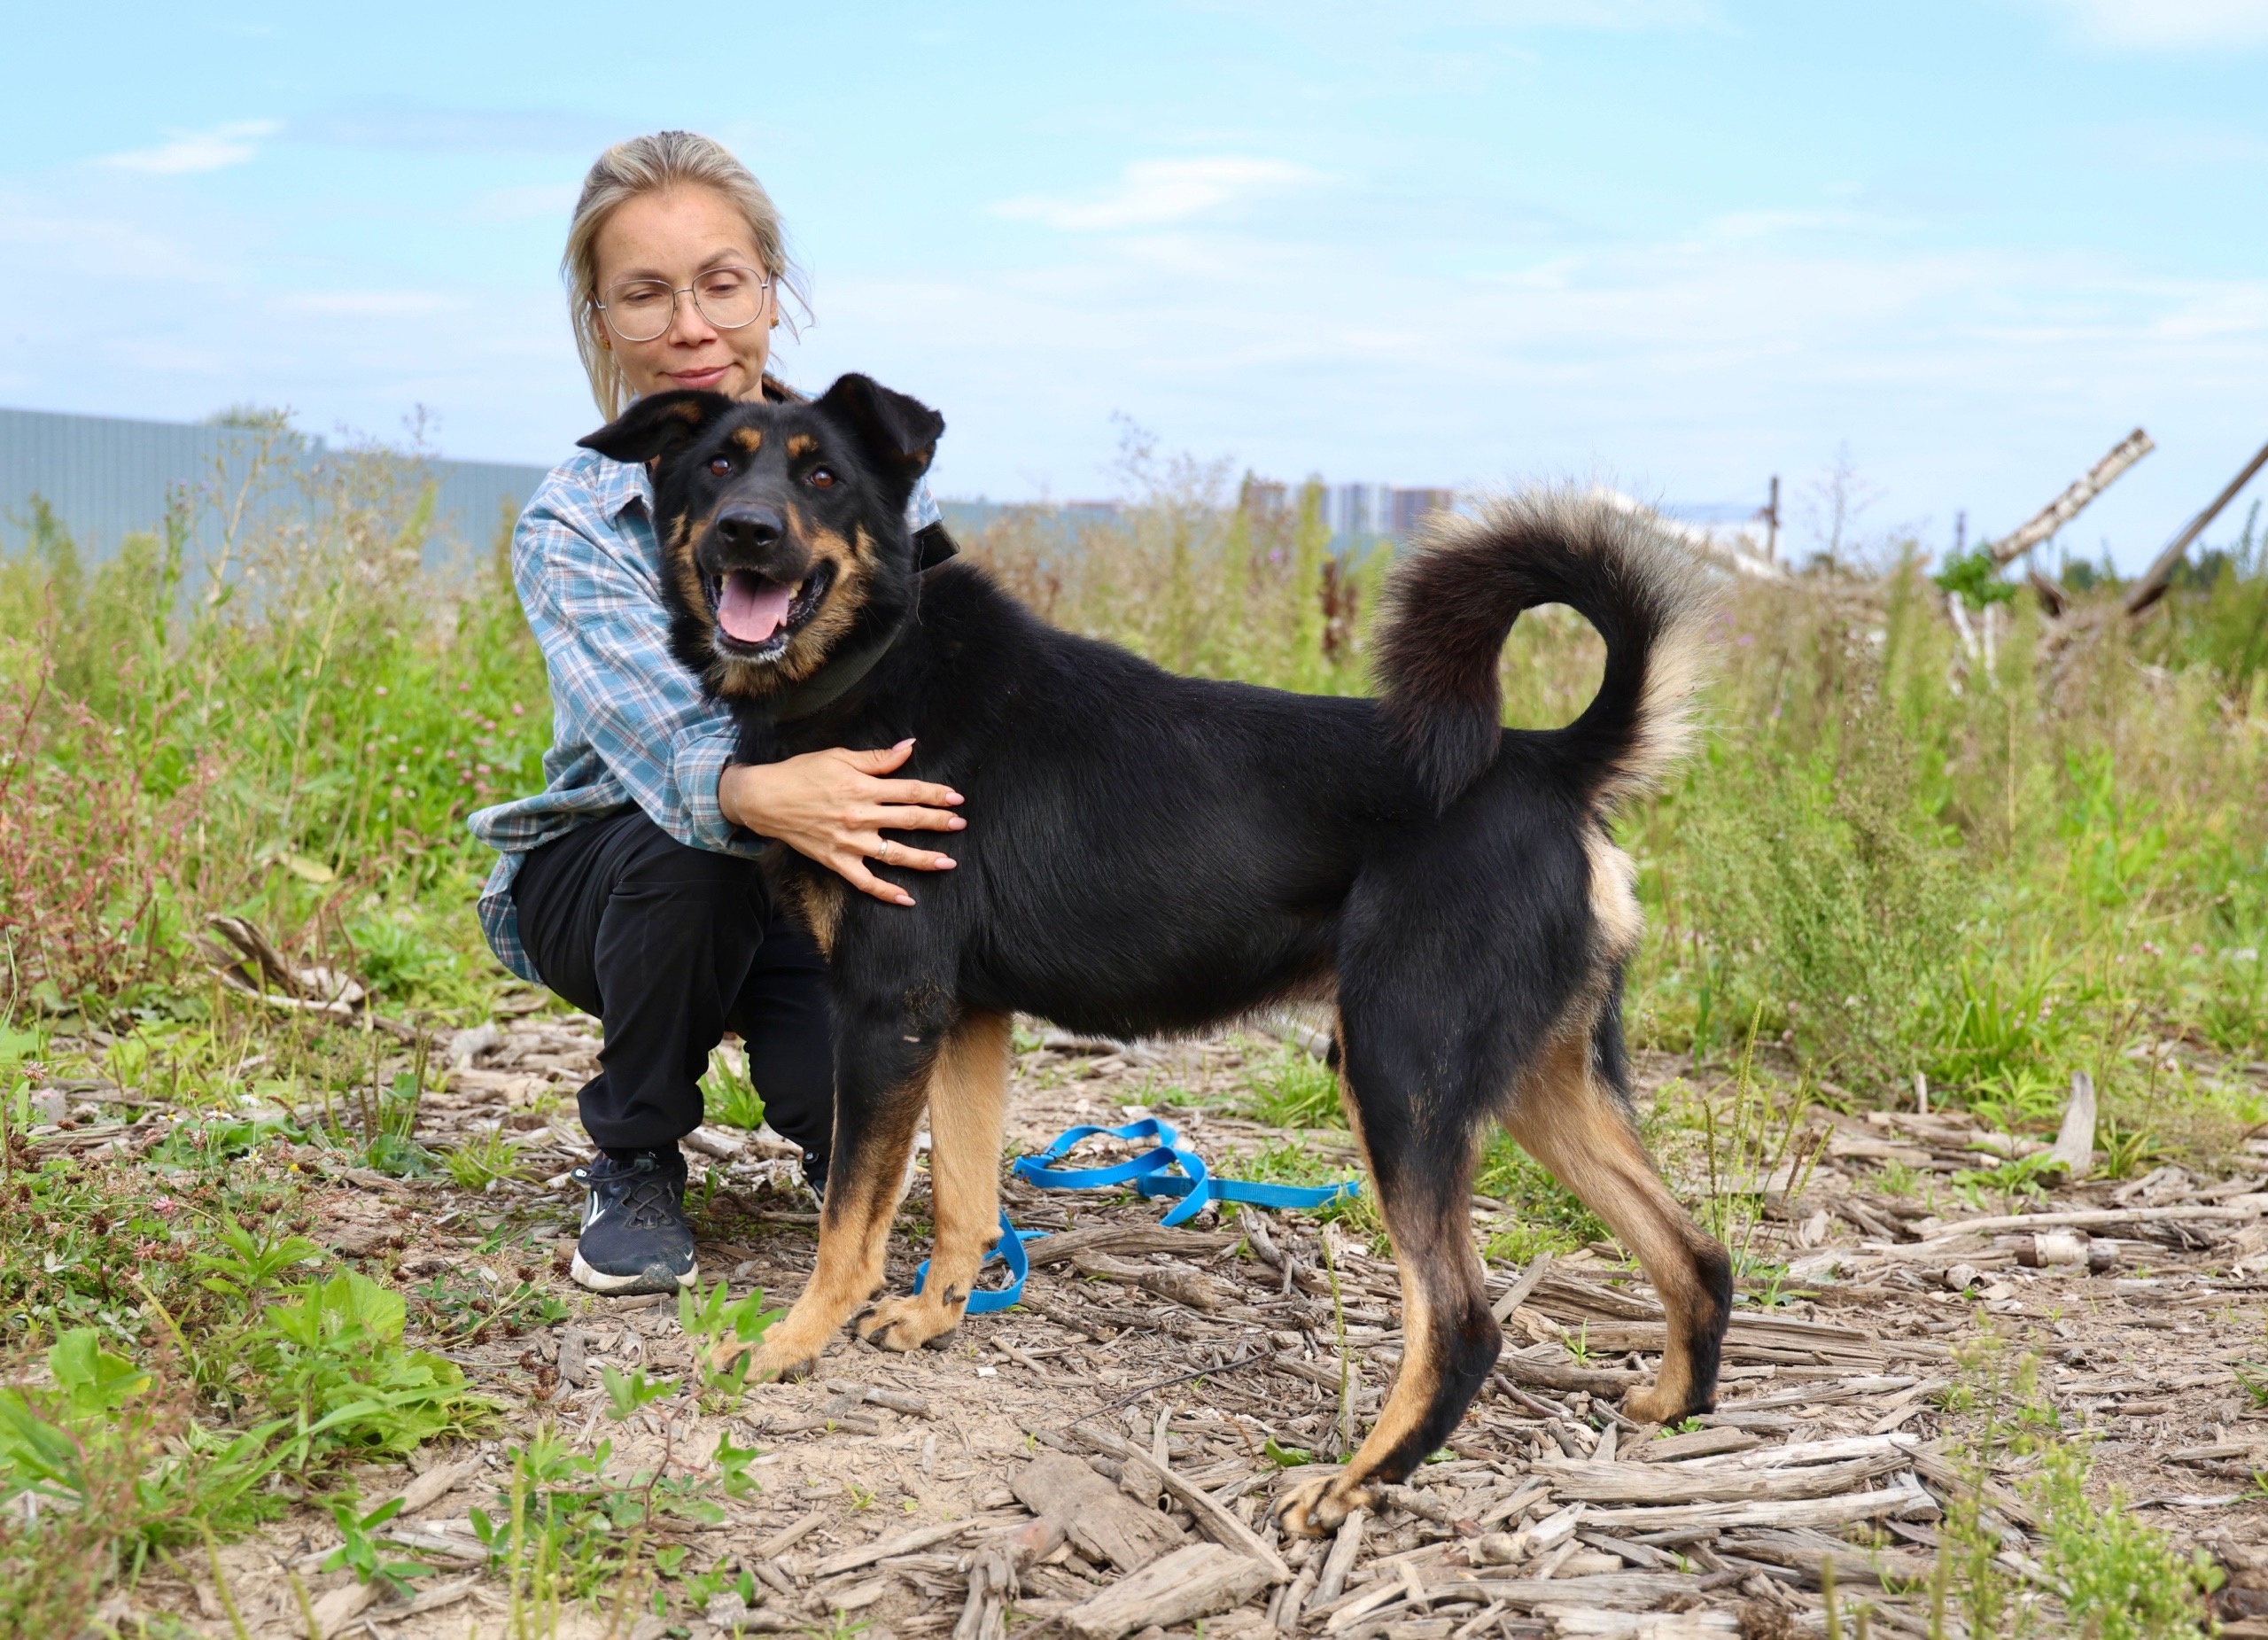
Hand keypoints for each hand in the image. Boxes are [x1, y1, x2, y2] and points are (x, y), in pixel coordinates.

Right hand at [718, 739, 963, 906]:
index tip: (955, 798)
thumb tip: (908, 747)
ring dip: (924, 859)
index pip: (909, 791)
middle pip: (908, 820)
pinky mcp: (837, 861)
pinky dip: (886, 892)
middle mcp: (860, 816)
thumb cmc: (800, 773)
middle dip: (938, 822)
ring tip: (949, 862)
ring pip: (894, 855)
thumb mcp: (839, 756)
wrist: (764, 799)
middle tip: (960, 824)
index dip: (935, 794)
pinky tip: (907, 898)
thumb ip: (877, 758)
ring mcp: (849, 842)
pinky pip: (865, 882)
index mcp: (862, 787)